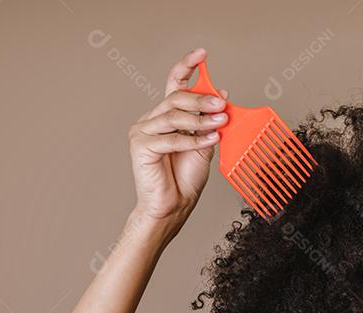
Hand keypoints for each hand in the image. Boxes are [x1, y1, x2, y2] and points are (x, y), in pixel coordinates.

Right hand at [126, 47, 229, 237]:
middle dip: (202, 99)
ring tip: (219, 125)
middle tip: (222, 105)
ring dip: (201, 120)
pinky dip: (193, 140)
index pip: (174, 84)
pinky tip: (210, 140)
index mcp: (166, 116)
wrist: (173, 207)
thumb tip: (221, 94)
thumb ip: (210, 121)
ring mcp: (143, 131)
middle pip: (176, 98)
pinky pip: (171, 138)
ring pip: (174, 115)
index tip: (202, 54)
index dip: (187, 67)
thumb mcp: (205, 144)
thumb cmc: (186, 178)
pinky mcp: (140, 146)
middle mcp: (152, 119)